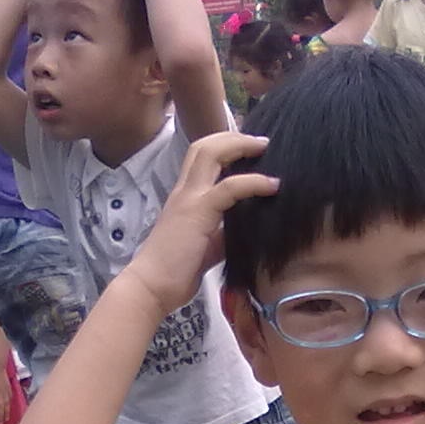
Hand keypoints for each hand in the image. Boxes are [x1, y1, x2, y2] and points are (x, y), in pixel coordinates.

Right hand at [124, 132, 278, 318]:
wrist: (152, 287)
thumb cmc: (176, 272)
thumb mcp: (206, 246)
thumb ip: (223, 232)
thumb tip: (246, 227)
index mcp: (184, 197)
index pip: (201, 158)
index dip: (225, 147)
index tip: (249, 150)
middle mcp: (184, 191)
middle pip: (204, 146)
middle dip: (233, 137)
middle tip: (259, 142)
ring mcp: (189, 199)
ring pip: (211, 153)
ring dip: (240, 146)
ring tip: (264, 148)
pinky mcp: (197, 212)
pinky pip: (229, 187)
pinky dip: (253, 182)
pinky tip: (272, 185)